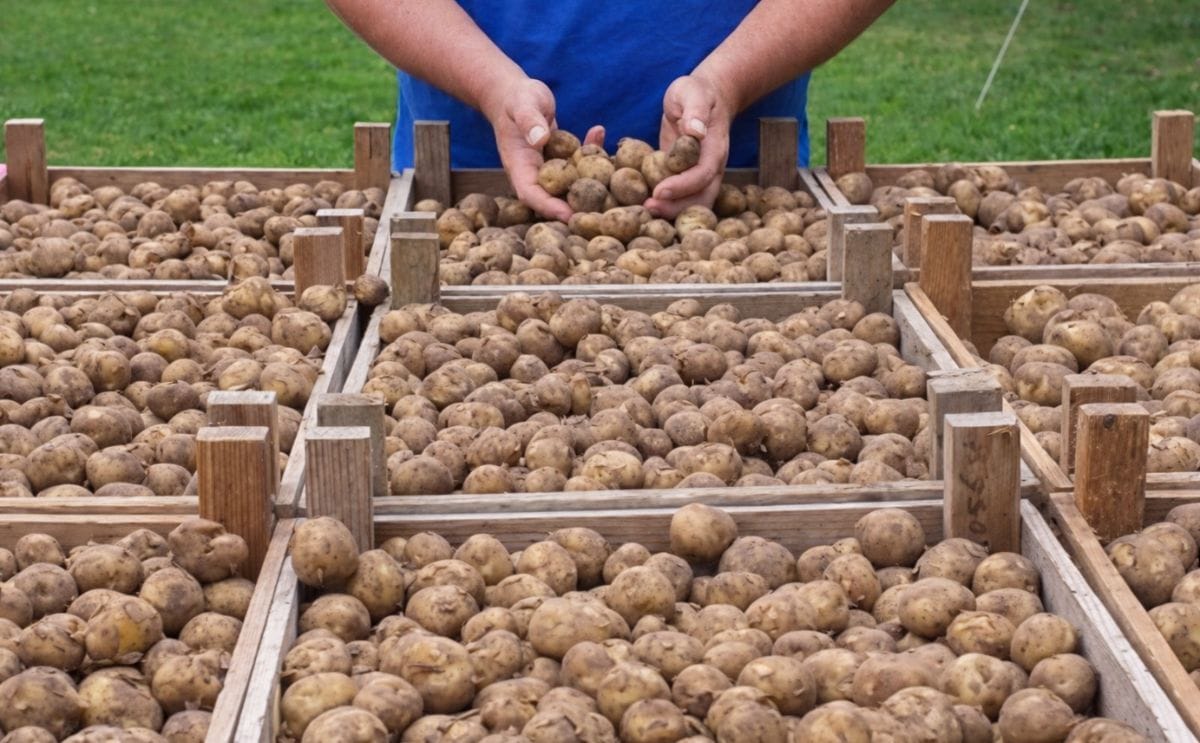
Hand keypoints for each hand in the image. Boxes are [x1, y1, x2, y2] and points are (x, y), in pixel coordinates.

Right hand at [480, 77, 603, 221]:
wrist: (515, 93)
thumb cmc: (515, 98)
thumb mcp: (522, 104)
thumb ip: (528, 120)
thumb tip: (540, 138)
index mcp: (520, 166)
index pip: (531, 195)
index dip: (549, 208)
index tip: (570, 215)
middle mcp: (535, 172)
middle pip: (554, 198)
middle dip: (577, 207)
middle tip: (604, 211)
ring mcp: (550, 168)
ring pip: (571, 184)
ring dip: (591, 183)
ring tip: (612, 176)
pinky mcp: (562, 159)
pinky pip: (579, 163)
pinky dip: (591, 152)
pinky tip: (599, 131)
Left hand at [646, 74, 733, 218]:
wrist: (704, 97)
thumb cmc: (696, 93)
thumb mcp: (693, 93)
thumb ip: (695, 110)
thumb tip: (696, 131)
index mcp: (715, 149)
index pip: (702, 174)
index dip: (682, 186)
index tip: (659, 191)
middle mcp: (711, 168)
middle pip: (700, 198)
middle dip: (675, 207)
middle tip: (647, 208)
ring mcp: (699, 176)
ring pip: (690, 203)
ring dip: (669, 210)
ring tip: (643, 210)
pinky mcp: (684, 178)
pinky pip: (678, 198)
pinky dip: (663, 204)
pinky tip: (641, 204)